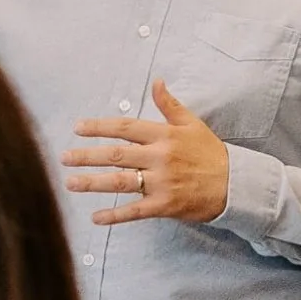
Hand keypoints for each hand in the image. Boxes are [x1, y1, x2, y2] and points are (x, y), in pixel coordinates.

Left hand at [62, 79, 229, 224]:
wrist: (236, 184)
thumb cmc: (210, 153)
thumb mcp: (192, 124)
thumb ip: (170, 105)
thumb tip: (156, 81)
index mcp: (165, 135)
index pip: (125, 128)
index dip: (100, 127)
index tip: (78, 128)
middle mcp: (160, 157)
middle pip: (117, 155)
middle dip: (87, 156)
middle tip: (64, 157)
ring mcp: (162, 182)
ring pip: (121, 181)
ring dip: (93, 183)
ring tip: (70, 183)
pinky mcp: (165, 205)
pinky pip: (135, 211)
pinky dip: (115, 216)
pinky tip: (96, 218)